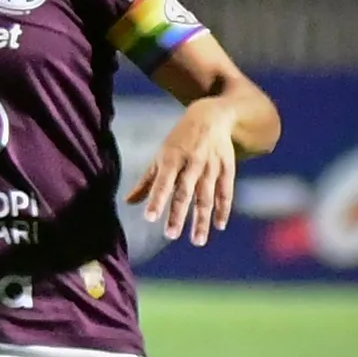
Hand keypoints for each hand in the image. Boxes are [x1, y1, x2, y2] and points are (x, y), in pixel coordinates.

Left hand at [125, 97, 237, 246]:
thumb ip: (147, 181)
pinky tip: (219, 225)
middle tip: (170, 235)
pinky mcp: (228, 168)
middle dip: (177, 214)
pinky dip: (223, 209)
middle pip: (184, 192)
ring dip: (201, 219)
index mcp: (172, 158)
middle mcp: (192, 162)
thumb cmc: (180, 140)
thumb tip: (129, 202)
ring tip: (197, 240)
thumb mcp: (161, 155)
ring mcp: (211, 166)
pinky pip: (226, 192)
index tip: (149, 218)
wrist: (212, 116)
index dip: (156, 200)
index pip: (162, 183)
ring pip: (206, 196)